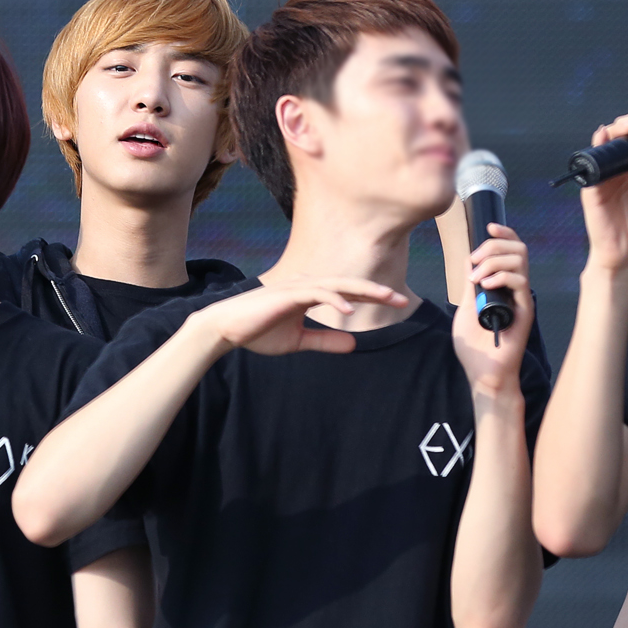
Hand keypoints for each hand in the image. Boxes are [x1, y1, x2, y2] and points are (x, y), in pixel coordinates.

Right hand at [190, 278, 407, 356]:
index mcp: (310, 294)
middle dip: (376, 291)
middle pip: (348, 284)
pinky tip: (349, 308)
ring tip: (385, 296)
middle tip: (402, 298)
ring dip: (362, 290)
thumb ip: (324, 341)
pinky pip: (316, 292)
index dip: (372, 296)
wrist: (226, 329)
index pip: (347, 292)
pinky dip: (334, 298)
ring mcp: (297, 287)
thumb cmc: (257, 333)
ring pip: (337, 283)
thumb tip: (353, 344)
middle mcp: (306, 285)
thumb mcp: (298, 341)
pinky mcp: (286, 293)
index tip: (396, 302)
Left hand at [452, 224, 533, 394]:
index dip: (504, 234)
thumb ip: (469, 284)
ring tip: (476, 278)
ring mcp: (521, 298)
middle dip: (493, 246)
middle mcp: (516, 289)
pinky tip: (484, 286)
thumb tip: (468, 259)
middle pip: (518, 249)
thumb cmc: (476, 346)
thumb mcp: (465, 307)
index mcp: (504, 285)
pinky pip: (520, 281)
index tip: (488, 228)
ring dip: (493, 261)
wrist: (484, 373)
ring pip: (520, 260)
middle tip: (474, 261)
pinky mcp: (525, 310)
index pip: (512, 250)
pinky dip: (501, 276)